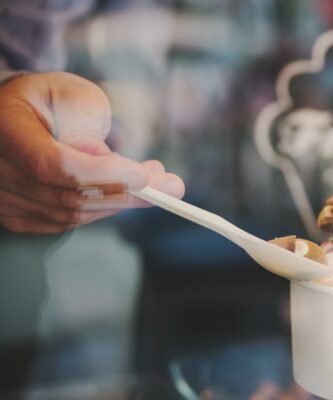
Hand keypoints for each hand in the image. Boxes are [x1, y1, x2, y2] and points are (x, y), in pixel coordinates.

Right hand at [0, 72, 183, 233]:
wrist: (23, 115)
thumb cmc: (51, 101)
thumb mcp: (73, 96)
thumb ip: (88, 128)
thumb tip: (109, 164)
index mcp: (5, 127)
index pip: (53, 164)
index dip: (102, 175)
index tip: (144, 177)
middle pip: (66, 196)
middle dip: (125, 193)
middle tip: (169, 185)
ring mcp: (1, 196)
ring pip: (70, 214)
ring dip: (119, 203)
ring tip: (153, 183)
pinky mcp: (14, 214)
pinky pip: (65, 223)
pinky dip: (101, 211)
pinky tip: (122, 193)